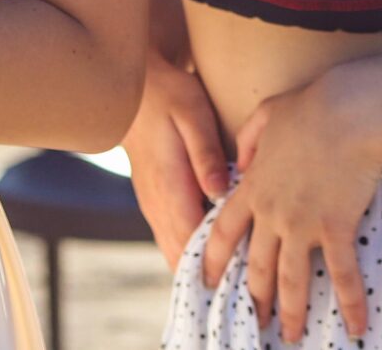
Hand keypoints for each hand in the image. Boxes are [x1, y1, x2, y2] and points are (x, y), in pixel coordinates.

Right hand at [123, 48, 231, 265]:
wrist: (134, 90)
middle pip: (184, 257)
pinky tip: (217, 256)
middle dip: (213, 276)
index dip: (220, 264)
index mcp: (170, 188)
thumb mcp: (193, 115)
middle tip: (247, 290)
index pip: (193, 242)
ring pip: (175, 252)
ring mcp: (153, 207)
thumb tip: (221, 193)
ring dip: (200, 268)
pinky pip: (172, 238)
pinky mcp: (155, 203)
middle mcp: (158, 205)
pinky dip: (190, 252)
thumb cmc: (169, 97)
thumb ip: (206, 155)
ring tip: (235, 283)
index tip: (247, 278)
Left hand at [200, 53, 381, 342]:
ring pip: (291, 280)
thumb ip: (249, 140)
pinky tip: (357, 327)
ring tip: (290, 336)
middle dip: (255, 299)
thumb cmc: (312, 105)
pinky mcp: (335, 227)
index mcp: (253, 188)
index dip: (213, 261)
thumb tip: (242, 162)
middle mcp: (272, 213)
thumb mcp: (268, 113)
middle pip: (257, 267)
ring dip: (291, 312)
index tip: (207, 283)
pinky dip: (350, 303)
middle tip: (256, 322)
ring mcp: (302, 224)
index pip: (224, 233)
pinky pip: (342, 273)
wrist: (348, 109)